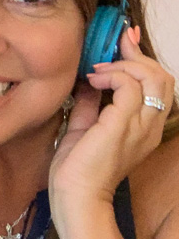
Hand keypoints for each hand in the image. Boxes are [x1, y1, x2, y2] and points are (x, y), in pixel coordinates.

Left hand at [51, 26, 173, 214]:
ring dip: (123, 64)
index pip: (158, 85)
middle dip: (137, 54)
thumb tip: (87, 81)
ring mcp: (141, 126)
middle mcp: (150, 126)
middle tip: (113, 45)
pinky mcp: (123, 125)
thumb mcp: (84, 128)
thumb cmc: (77, 170)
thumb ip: (91, 104)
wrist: (75, 197)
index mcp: (145, 128)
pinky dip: (111, 75)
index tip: (124, 40)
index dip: (142, 59)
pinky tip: (92, 80)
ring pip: (152, 77)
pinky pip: (129, 86)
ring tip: (98, 70)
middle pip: (162, 77)